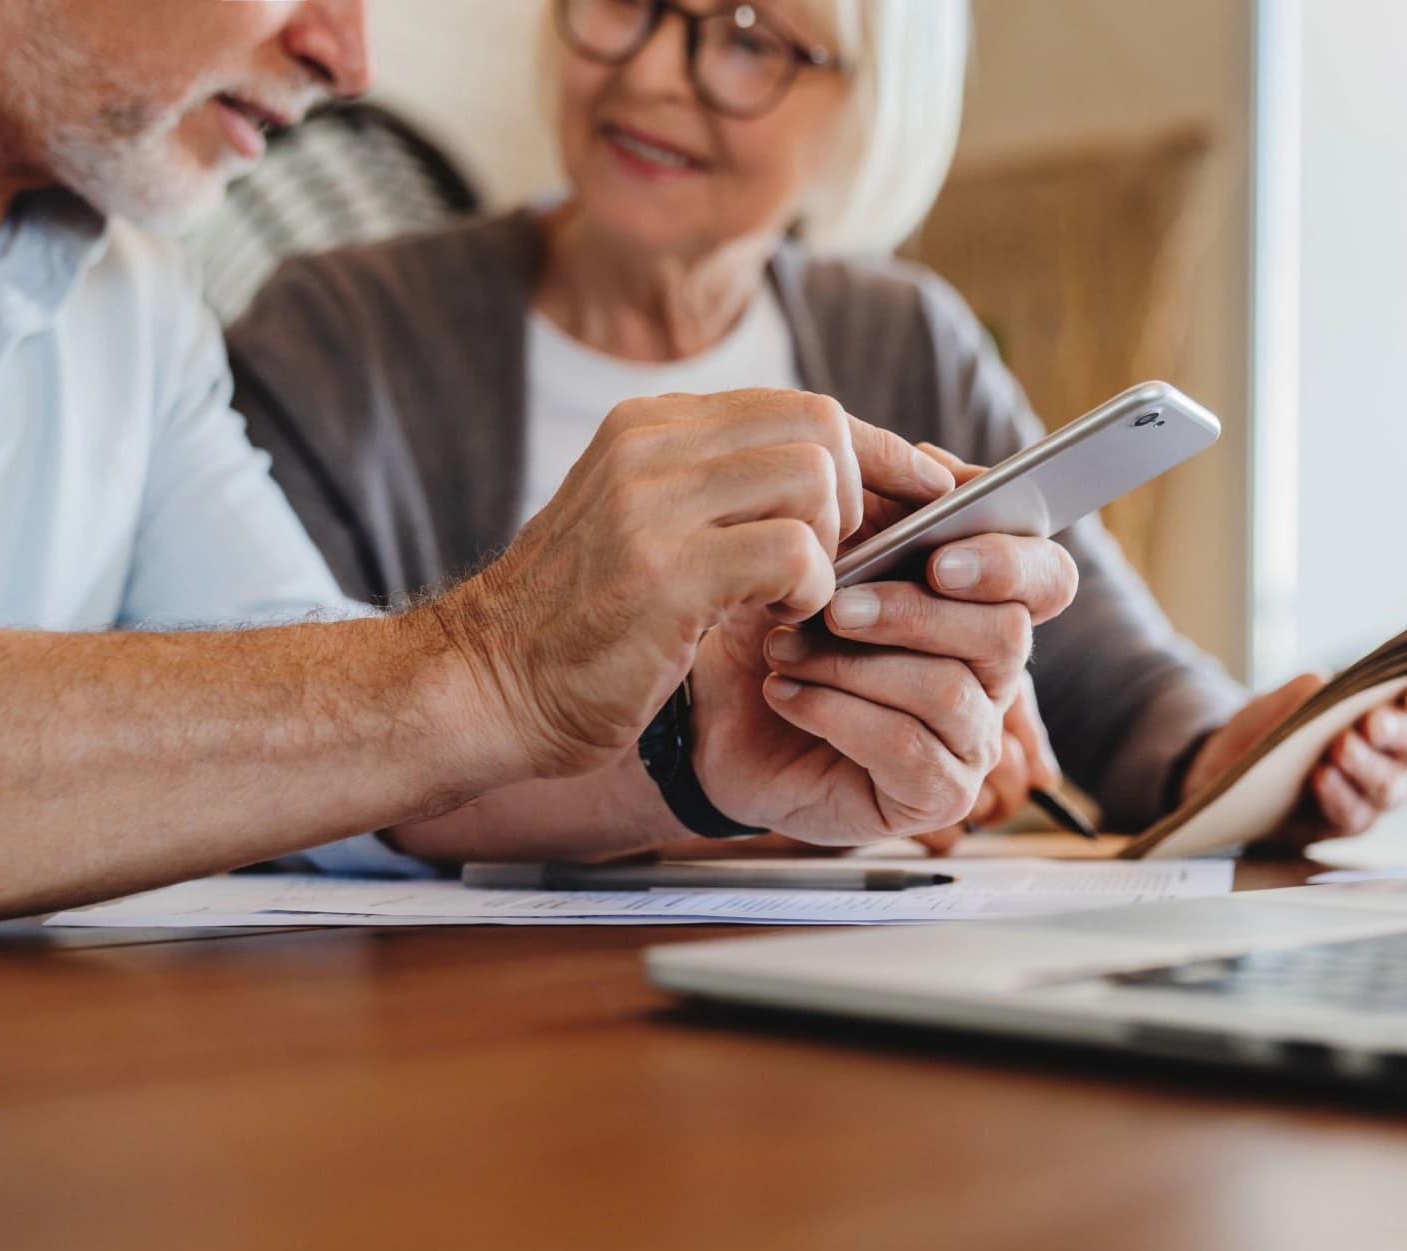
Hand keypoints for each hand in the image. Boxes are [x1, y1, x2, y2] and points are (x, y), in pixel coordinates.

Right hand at [429, 390, 953, 780]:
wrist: (480, 689)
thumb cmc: (578, 628)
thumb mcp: (646, 529)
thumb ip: (724, 494)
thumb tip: (842, 486)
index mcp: (652, 427)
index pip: (799, 406)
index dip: (877, 451)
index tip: (925, 492)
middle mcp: (652, 444)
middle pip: (822, 426)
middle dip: (862, 497)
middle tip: (842, 564)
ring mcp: (654, 501)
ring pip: (817, 480)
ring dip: (831, 549)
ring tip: (794, 601)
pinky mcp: (666, 569)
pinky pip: (796, 554)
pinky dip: (811, 595)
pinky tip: (777, 628)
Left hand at [691, 531, 1078, 845]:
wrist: (714, 712)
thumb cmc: (777, 624)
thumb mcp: (817, 547)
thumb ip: (879, 500)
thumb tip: (938, 472)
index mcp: (983, 601)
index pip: (1047, 577)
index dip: (1009, 562)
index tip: (939, 556)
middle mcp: (991, 671)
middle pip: (1005, 633)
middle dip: (912, 613)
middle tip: (835, 606)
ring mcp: (971, 738)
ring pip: (948, 690)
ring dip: (855, 664)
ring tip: (783, 648)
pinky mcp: (936, 794)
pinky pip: (908, 746)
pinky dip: (837, 713)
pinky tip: (786, 692)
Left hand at [1181, 666, 1406, 845]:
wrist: (1234, 769)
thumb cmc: (1273, 724)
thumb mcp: (1282, 698)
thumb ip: (1308, 689)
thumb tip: (1324, 684)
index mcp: (1399, 707)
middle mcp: (1399, 750)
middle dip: (1399, 730)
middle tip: (1374, 723)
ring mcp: (1378, 789)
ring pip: (1392, 784)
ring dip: (1367, 765)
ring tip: (1338, 748)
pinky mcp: (1352, 822)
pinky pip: (1357, 814)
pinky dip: (1339, 795)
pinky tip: (1321, 778)